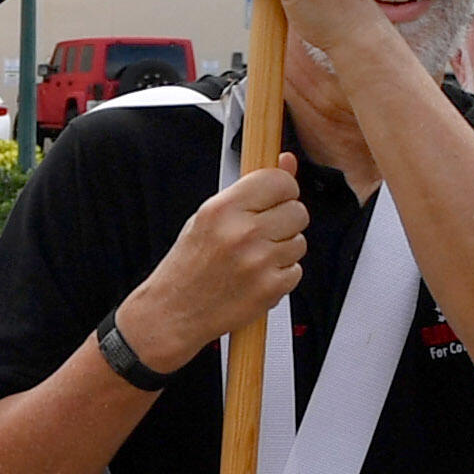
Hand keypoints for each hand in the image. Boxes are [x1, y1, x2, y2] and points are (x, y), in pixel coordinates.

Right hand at [126, 162, 306, 359]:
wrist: (173, 311)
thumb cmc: (187, 265)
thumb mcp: (208, 217)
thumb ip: (250, 190)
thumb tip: (285, 162)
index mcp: (222, 209)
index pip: (279, 181)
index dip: (283, 188)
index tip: (277, 196)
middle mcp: (242, 233)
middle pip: (297, 211)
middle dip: (285, 220)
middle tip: (263, 231)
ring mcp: (258, 262)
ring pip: (300, 242)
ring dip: (284, 249)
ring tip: (255, 257)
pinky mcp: (270, 288)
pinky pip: (296, 271)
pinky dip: (281, 274)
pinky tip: (257, 276)